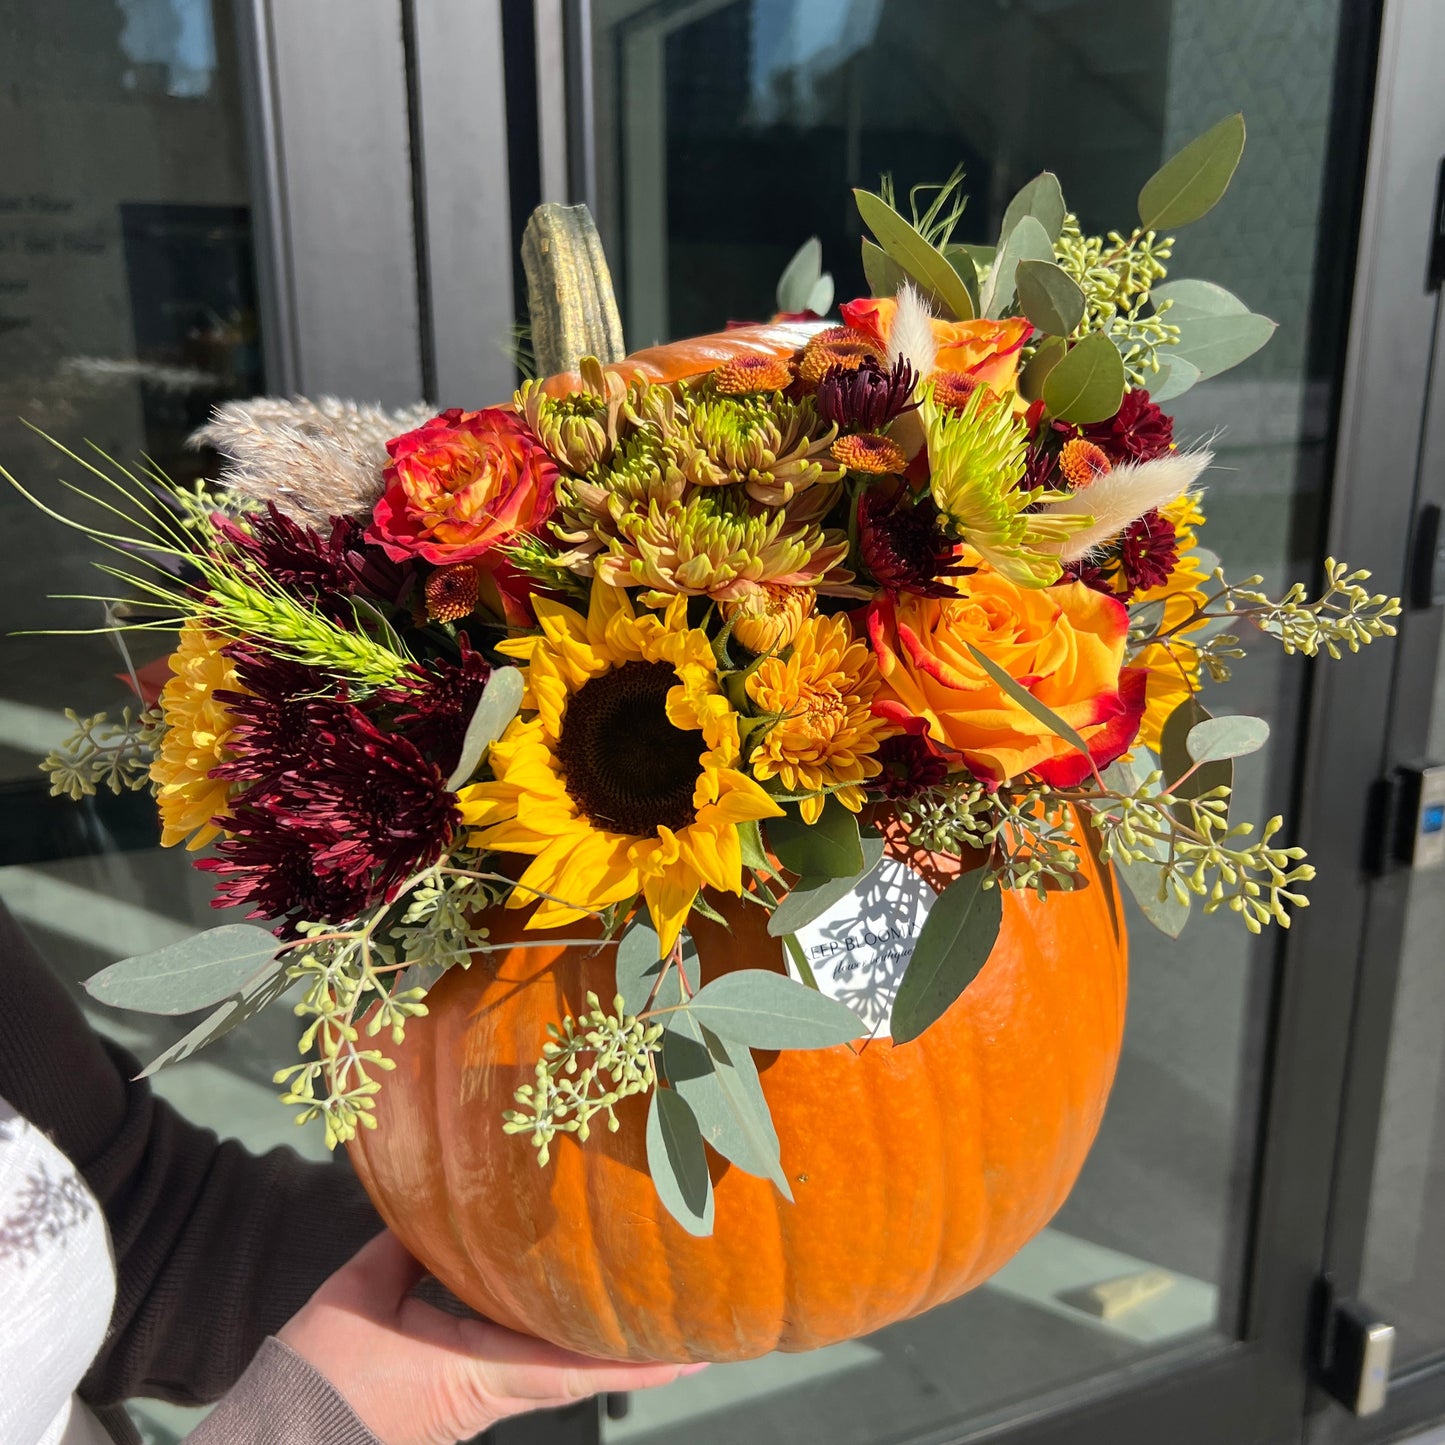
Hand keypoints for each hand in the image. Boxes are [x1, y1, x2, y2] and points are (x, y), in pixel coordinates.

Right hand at [279, 1229, 704, 1444]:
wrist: (281, 1437)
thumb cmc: (320, 1372)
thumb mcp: (362, 1297)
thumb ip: (403, 1247)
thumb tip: (435, 1198)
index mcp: (473, 1373)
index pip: (568, 1369)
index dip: (631, 1361)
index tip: (689, 1349)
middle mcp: (490, 1394)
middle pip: (579, 1375)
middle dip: (635, 1354)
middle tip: (693, 1325)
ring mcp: (482, 1402)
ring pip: (559, 1375)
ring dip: (604, 1351)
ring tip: (651, 1317)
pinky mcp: (465, 1400)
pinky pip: (529, 1373)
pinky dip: (563, 1347)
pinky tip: (577, 1318)